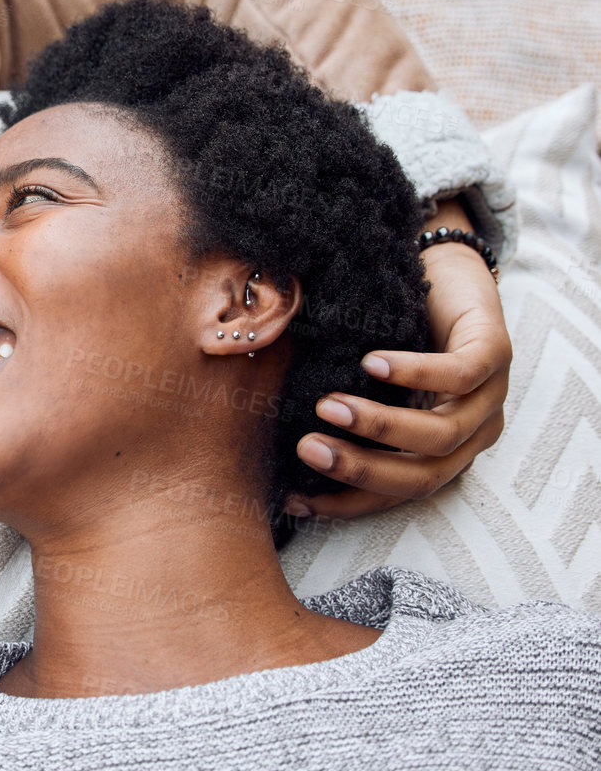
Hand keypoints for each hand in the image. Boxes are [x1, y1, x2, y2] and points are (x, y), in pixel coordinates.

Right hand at [288, 200, 509, 519]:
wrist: (442, 266)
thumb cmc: (393, 327)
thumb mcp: (364, 380)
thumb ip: (343, 410)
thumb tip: (275, 438)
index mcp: (442, 450)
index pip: (397, 493)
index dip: (347, 504)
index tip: (294, 499)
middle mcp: (473, 434)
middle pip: (423, 476)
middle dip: (361, 469)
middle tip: (307, 450)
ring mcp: (490, 396)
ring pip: (441, 435)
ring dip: (379, 425)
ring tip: (328, 406)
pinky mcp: (497, 353)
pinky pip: (458, 376)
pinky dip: (413, 374)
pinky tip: (371, 364)